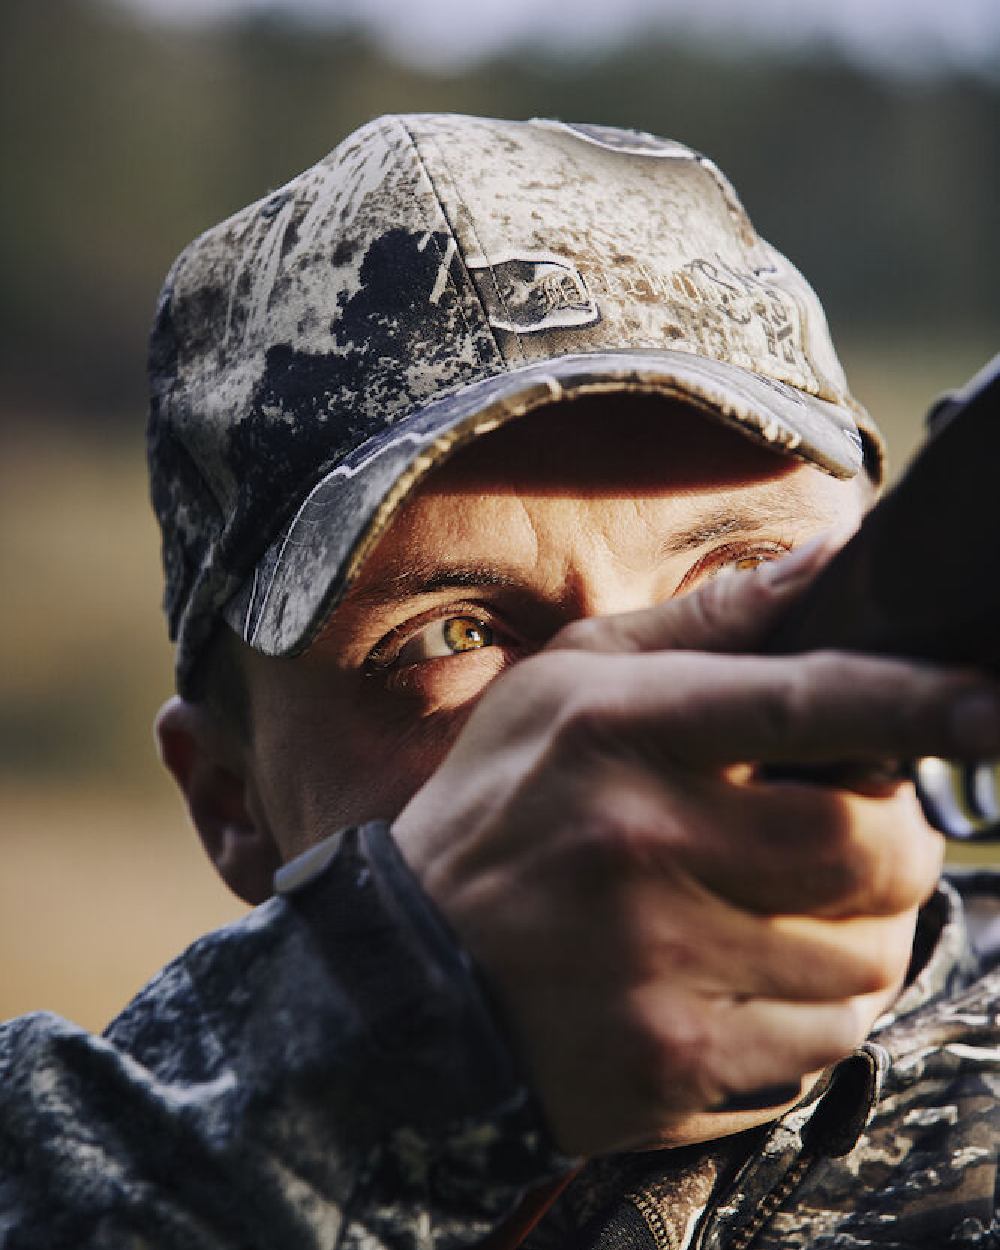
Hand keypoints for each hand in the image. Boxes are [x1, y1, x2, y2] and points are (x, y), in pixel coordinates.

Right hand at [392, 540, 999, 1155]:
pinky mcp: (673, 1064)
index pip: (802, 702)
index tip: (991, 704)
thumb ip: (706, 625)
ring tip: (771, 909)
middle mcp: (641, 843)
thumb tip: (830, 560)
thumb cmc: (498, 810)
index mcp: (620, 727)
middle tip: (840, 833)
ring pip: (864, 958)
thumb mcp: (567, 686)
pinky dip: (812, 1010)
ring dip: (852, 932)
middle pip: (868, 848)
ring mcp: (659, 964)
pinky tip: (738, 978)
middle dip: (890, 843)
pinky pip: (825, 1044)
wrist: (408, 976)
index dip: (916, 701)